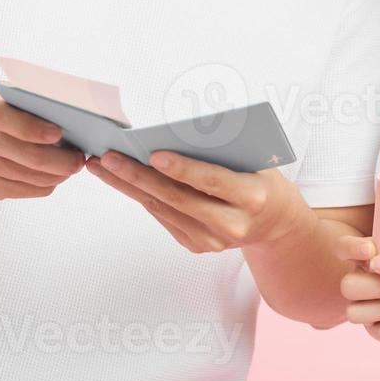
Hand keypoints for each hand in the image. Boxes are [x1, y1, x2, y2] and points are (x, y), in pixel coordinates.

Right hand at [0, 81, 84, 199]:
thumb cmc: (4, 109)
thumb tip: (71, 116)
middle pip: (19, 152)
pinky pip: (19, 191)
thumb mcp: (13, 93)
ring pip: (24, 175)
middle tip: (77, 160)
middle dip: (56, 159)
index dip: (30, 127)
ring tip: (70, 168)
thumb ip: (34, 99)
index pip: (0, 115)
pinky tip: (54, 178)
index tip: (58, 134)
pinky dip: (42, 186)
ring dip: (54, 174)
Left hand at [85, 149, 302, 252]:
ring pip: (163, 209)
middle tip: (108, 156)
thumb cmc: (263, 179)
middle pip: (177, 198)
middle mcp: (232, 225)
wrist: (276, 225)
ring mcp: (213, 241)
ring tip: (103, 166)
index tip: (153, 153)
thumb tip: (174, 133)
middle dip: (138, 176)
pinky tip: (121, 180)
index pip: (211, 181)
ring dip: (128, 187)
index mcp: (252, 198)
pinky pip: (164, 217)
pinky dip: (142, 197)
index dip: (182, 168)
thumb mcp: (256, 160)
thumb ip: (223, 150)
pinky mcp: (197, 247)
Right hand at [336, 234, 379, 354]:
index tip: (370, 249)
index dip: (353, 248)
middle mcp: (355, 281)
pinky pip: (379, 332)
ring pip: (354, 312)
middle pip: (347, 286)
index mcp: (360, 256)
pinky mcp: (374, 329)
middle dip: (374, 286)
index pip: (343, 247)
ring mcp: (361, 307)